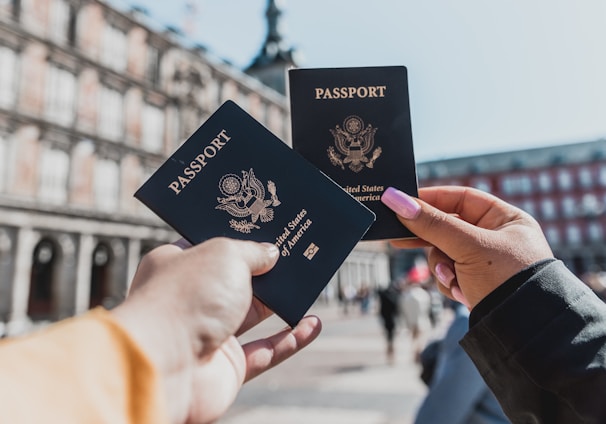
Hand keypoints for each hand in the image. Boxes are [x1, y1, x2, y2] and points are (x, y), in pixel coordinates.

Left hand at [111, 237, 321, 423]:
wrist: (165, 367)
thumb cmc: (185, 299)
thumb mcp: (225, 254)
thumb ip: (252, 251)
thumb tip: (271, 253)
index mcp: (177, 265)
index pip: (209, 245)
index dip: (238, 235)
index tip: (265, 226)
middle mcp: (191, 299)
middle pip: (236, 280)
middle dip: (266, 269)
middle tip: (295, 252)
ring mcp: (209, 334)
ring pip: (254, 315)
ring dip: (282, 302)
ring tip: (310, 284)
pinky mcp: (227, 367)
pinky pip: (266, 351)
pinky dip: (291, 339)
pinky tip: (313, 325)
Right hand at [381, 186, 553, 307]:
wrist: (524, 332)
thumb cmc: (507, 279)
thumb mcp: (467, 246)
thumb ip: (431, 223)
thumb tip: (395, 199)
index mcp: (505, 219)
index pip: (461, 198)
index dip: (431, 199)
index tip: (402, 202)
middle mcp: (496, 238)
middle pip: (448, 228)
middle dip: (430, 240)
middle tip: (398, 239)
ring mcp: (485, 263)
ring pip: (443, 253)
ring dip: (442, 267)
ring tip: (452, 279)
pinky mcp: (476, 284)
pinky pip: (449, 274)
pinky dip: (450, 283)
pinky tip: (462, 293)